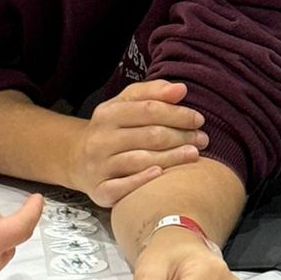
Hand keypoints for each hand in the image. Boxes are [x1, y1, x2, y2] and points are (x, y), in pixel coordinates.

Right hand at [69, 80, 208, 206]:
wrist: (78, 159)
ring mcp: (99, 165)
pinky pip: (122, 187)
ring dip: (172, 157)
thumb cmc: (112, 130)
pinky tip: (161, 174)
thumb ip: (152, 93)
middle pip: (148, 135)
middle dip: (181, 136)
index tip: (198, 119)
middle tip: (202, 139)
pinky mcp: (99, 190)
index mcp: (107, 113)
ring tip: (194, 155)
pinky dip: (142, 180)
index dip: (177, 114)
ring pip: (140, 160)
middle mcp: (100, 138)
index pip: (148, 109)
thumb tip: (180, 89)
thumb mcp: (125, 104)